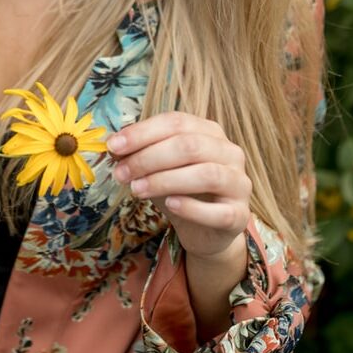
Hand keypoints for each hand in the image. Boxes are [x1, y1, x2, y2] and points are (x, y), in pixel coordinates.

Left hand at [107, 113, 251, 260]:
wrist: (206, 230)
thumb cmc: (181, 192)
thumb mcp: (156, 169)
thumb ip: (138, 154)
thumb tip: (113, 146)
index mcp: (210, 132)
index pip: (176, 122)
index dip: (143, 132)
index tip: (114, 146)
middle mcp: (230, 152)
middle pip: (190, 146)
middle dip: (149, 158)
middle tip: (120, 174)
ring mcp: (239, 183)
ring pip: (206, 174)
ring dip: (165, 180)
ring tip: (136, 190)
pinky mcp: (239, 215)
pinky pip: (218, 211)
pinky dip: (191, 207)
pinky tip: (169, 205)